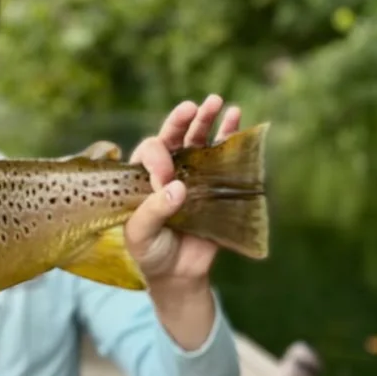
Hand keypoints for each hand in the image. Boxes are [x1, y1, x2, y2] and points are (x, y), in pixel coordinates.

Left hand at [124, 94, 240, 285]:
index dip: (158, 160)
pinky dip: (230, 137)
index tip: (165, 179)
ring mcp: (192, 175)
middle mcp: (167, 170)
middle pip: (174, 137)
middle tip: (192, 107)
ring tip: (216, 102)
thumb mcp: (140, 235)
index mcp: (142, 177)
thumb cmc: (149, 252)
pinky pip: (223, 158)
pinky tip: (236, 119)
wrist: (177, 274)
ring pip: (198, 141)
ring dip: (207, 121)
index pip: (149, 154)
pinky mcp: (215, 185)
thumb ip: (153, 211)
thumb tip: (175, 187)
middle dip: (182, 121)